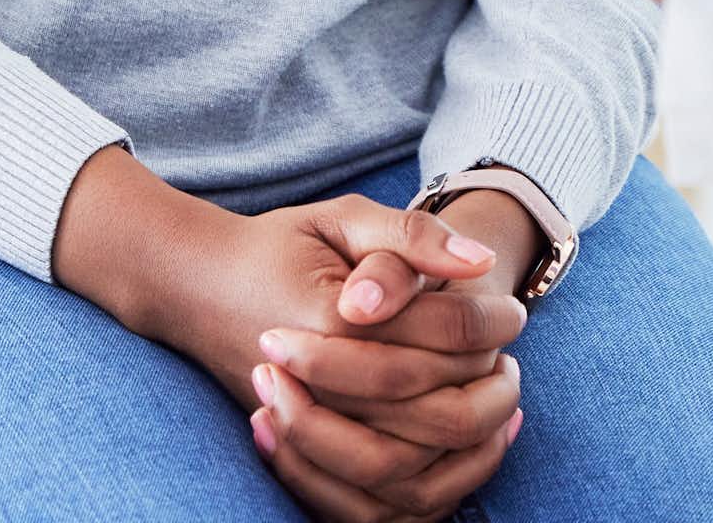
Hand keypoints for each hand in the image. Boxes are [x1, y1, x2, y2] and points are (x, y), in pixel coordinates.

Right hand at [52, 156, 526, 516]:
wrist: (198, 287)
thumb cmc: (279, 245)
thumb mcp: (345, 218)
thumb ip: (413, 235)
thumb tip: (480, 263)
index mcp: (335, 318)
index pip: (442, 337)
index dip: (490, 323)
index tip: (514, 311)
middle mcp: (320, 387)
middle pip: (436, 411)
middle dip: (490, 388)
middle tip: (512, 361)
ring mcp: (308, 430)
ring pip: (411, 468)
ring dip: (470, 442)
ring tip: (498, 403)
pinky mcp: (302, 459)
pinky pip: (375, 503)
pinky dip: (429, 486)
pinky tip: (463, 450)